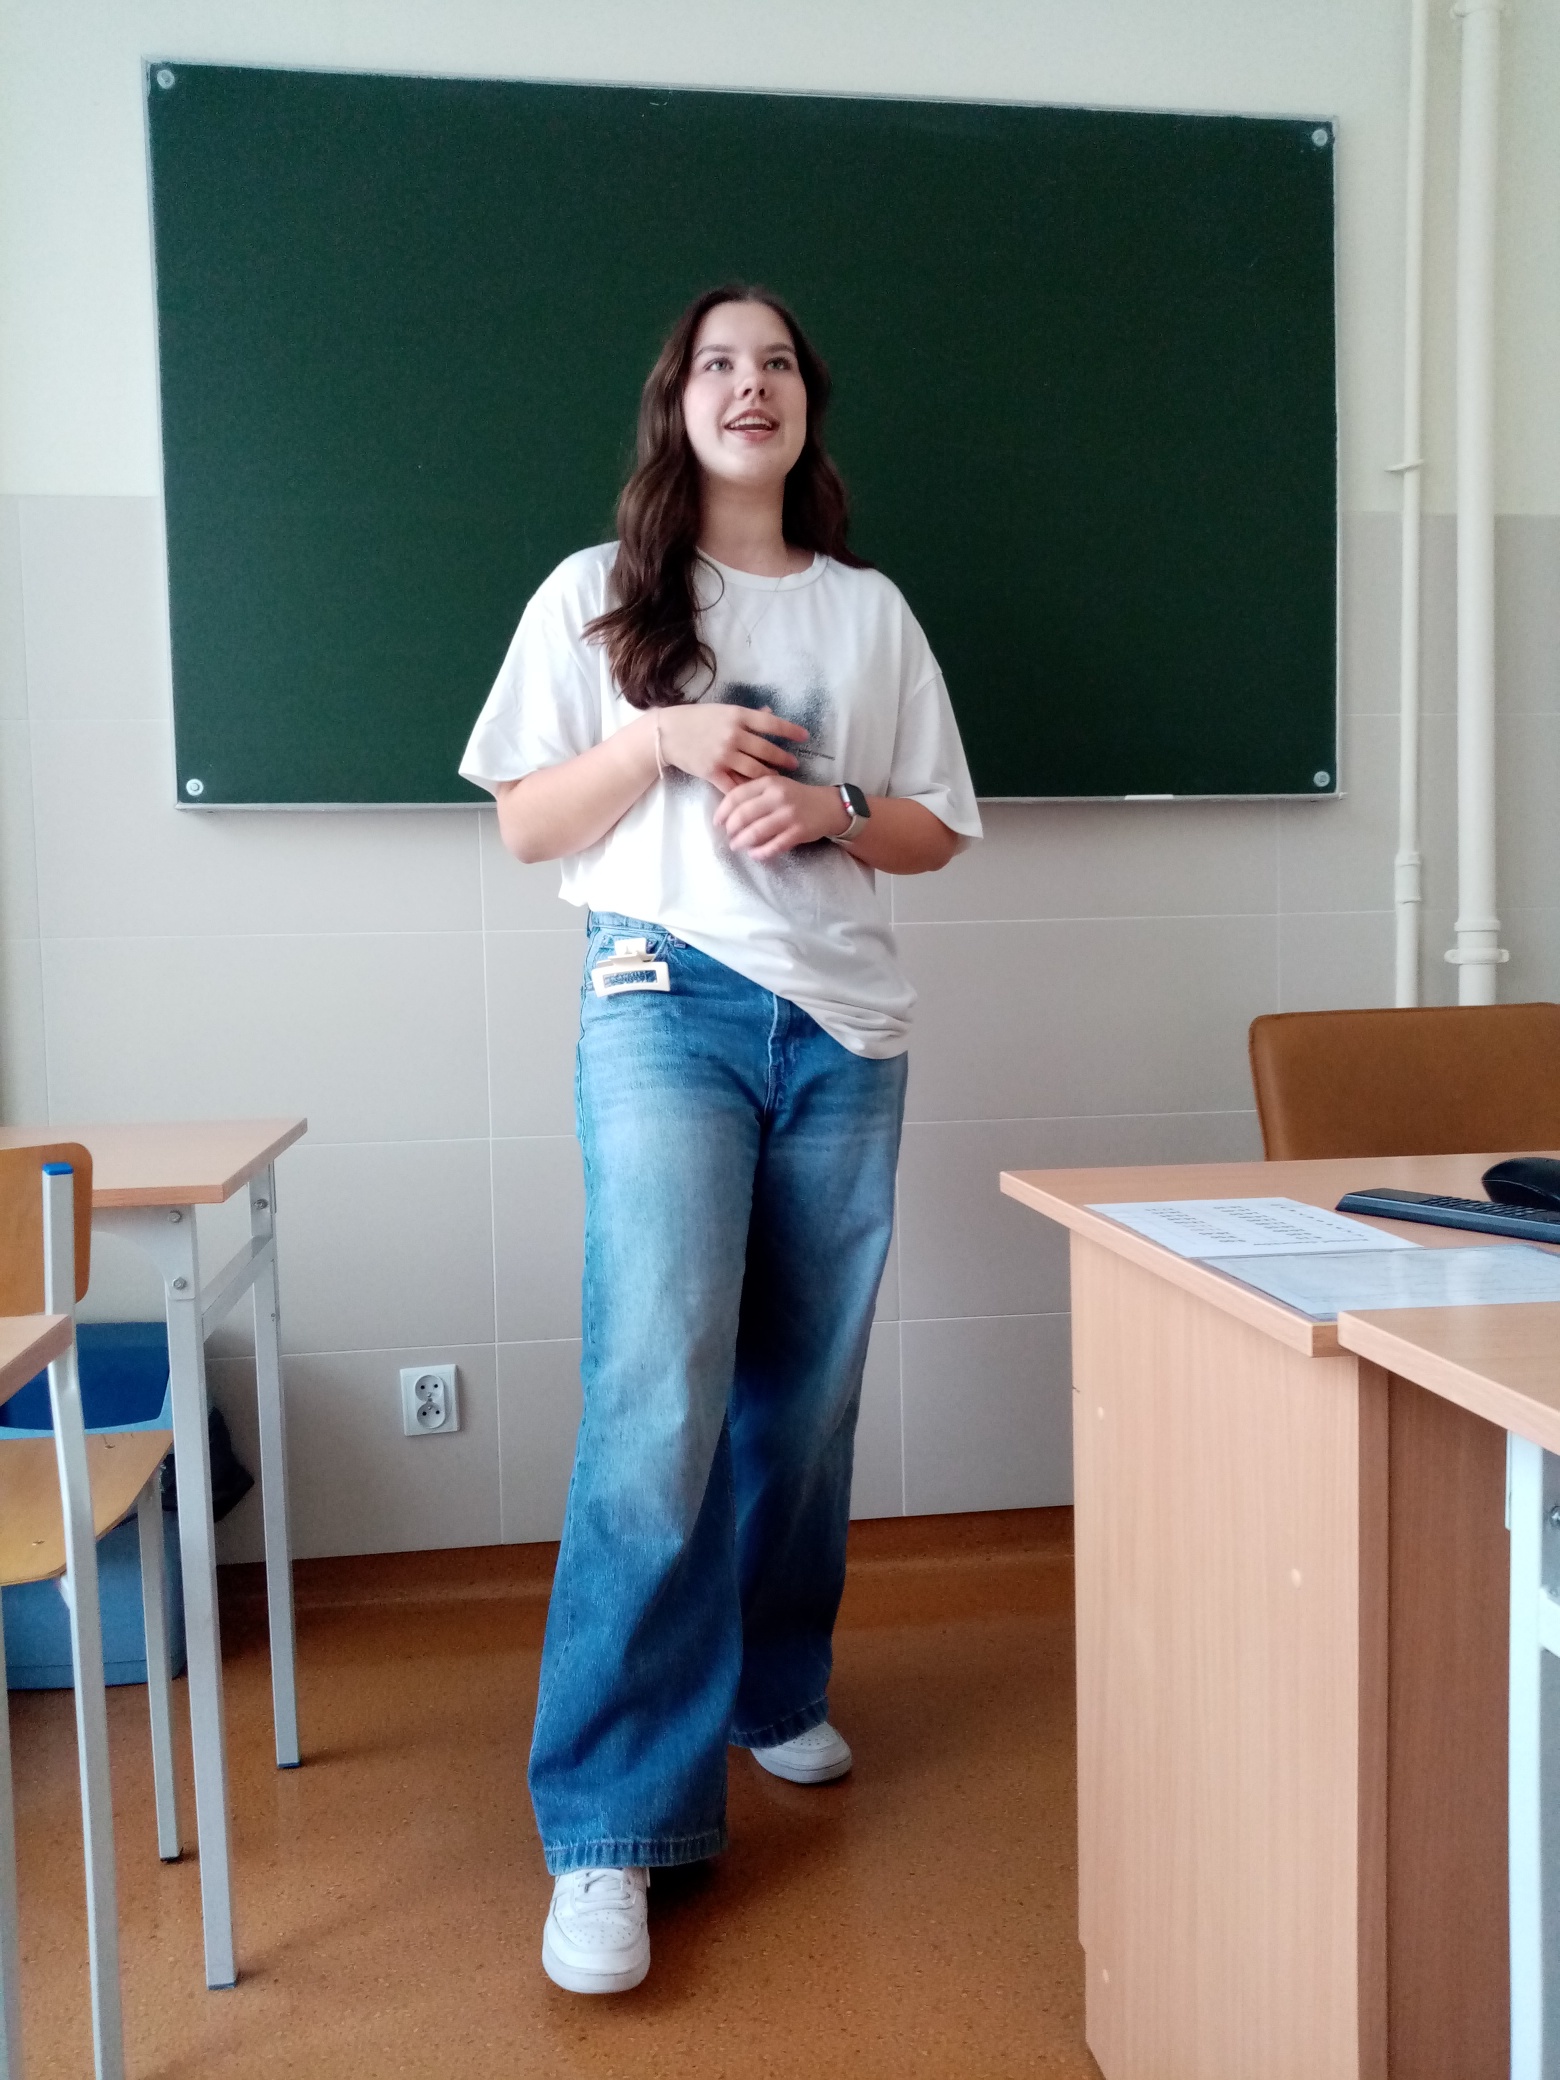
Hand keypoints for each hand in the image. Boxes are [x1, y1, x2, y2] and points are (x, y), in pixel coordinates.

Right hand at [655, 703, 808, 792]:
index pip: (770, 723)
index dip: (790, 731)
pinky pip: (734, 785)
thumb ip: (747, 715)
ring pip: (755, 770)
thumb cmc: (696, 719)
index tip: (805, 736)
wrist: (667, 733)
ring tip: (778, 779)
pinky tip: (756, 793)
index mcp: (737, 716)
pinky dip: (747, 790)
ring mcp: (723, 755)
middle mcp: (733, 735)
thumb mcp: (723, 710)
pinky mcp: (712, 772)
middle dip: (784, 759)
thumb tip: (769, 713)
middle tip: (794, 765)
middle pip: (766, 751)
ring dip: (769, 776)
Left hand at [713, 776, 851, 860]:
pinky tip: (754, 854)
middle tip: (728, 836)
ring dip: (742, 842)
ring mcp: (788, 815)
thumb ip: (755, 793)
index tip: (717, 822)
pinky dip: (760, 853)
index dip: (723, 811)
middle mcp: (778, 797)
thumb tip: (728, 812)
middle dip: (731, 829)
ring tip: (736, 846)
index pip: (737, 795)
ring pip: (756, 832)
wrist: (830, 806)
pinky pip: (774, 846)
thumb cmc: (797, 797)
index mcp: (769, 782)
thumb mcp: (776, 786)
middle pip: (743, 815)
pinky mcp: (798, 832)